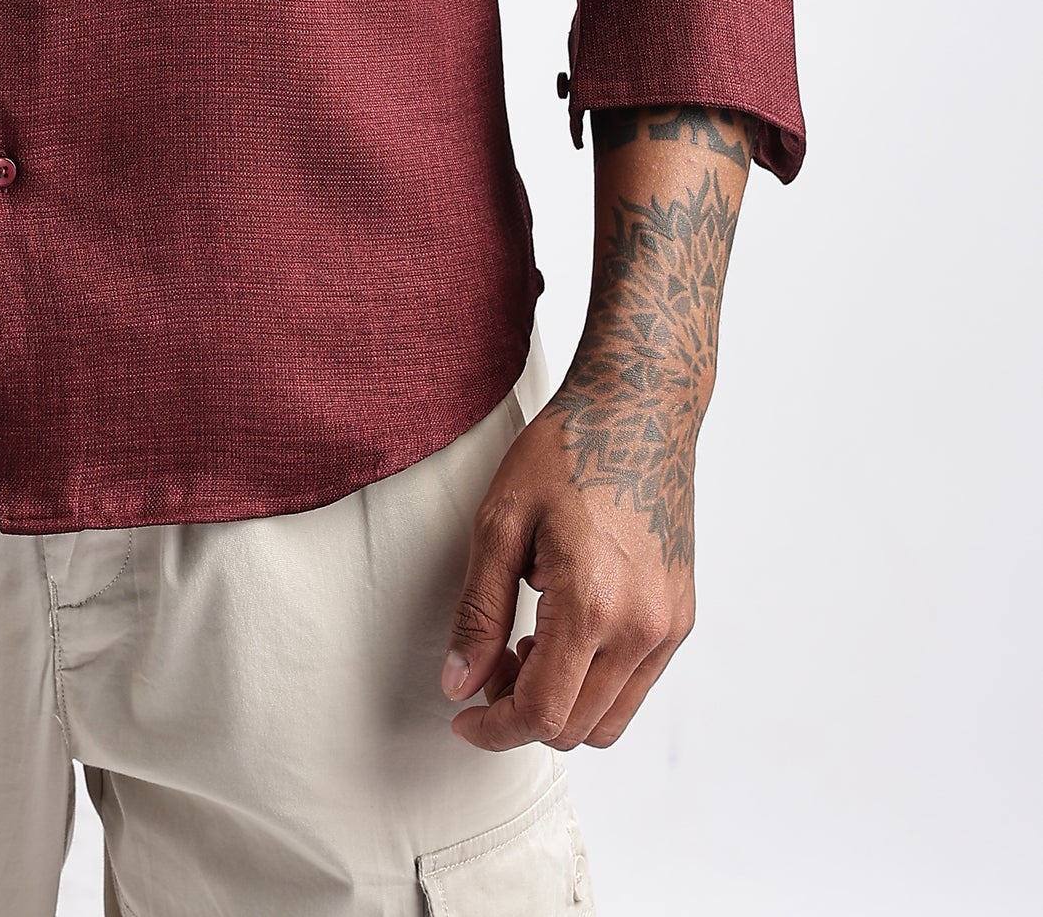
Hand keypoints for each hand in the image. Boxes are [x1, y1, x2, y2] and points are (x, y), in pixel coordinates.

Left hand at [441, 397, 691, 752]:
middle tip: (491, 662)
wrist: (638, 410)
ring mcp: (669, 626)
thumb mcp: (500, 523)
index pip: (542, 714)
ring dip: (561, 705)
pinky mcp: (682, 617)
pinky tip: (564, 630)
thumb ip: (478, 613)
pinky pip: (637, 685)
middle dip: (521, 714)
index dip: (494, 730)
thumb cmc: (565, 453)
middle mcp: (643, 628)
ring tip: (526, 643)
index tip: (462, 718)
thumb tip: (459, 686)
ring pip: (610, 720)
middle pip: (575, 728)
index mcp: (592, 606)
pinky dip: (595, 684)